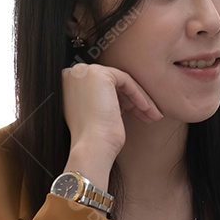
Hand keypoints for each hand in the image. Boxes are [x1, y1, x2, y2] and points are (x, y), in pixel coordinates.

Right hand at [61, 62, 162, 179]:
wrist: (92, 146)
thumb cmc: (93, 139)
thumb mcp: (95, 115)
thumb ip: (101, 102)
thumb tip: (120, 100)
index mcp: (68, 86)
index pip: (101, 88)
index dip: (120, 101)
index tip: (135, 114)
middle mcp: (73, 75)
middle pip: (112, 84)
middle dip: (132, 100)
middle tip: (148, 114)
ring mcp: (84, 72)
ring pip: (121, 82)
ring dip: (139, 99)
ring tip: (151, 116)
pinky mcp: (98, 73)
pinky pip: (126, 80)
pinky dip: (138, 95)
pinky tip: (146, 110)